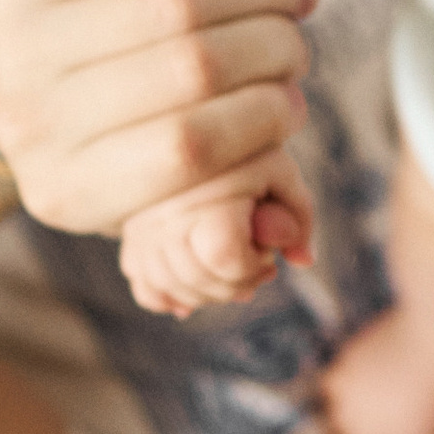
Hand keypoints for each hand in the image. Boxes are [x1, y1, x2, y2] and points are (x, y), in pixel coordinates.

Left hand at [0, 0, 317, 241]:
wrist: (14, 64)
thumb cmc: (114, 131)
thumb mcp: (146, 191)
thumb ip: (221, 208)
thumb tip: (299, 243)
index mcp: (67, 192)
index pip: (189, 152)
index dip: (261, 119)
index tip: (295, 101)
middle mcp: (34, 119)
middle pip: (190, 68)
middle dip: (271, 44)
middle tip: (300, 37)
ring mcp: (26, 40)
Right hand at [117, 156, 313, 314]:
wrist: (192, 137)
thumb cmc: (245, 156)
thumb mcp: (281, 175)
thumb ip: (298, 217)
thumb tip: (303, 261)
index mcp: (204, 191)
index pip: (224, 257)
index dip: (250, 265)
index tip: (264, 252)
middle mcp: (163, 210)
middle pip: (197, 281)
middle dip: (235, 284)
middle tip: (254, 263)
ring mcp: (140, 229)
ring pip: (170, 290)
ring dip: (208, 293)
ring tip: (230, 270)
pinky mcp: (130, 241)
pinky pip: (146, 290)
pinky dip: (172, 296)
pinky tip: (197, 285)